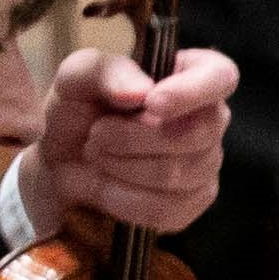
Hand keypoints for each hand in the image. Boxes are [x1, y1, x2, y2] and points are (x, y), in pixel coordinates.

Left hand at [19, 44, 236, 239]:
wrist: (59, 162)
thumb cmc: (76, 110)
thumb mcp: (75, 79)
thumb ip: (103, 72)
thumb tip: (140, 91)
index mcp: (189, 75)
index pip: (220, 76)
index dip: (192, 91)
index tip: (153, 103)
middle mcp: (209, 118)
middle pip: (196, 133)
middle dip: (131, 137)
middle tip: (95, 134)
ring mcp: (206, 163)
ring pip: (176, 173)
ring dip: (120, 166)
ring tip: (97, 154)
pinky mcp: (191, 201)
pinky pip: (166, 207)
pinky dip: (122, 198)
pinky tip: (106, 185)